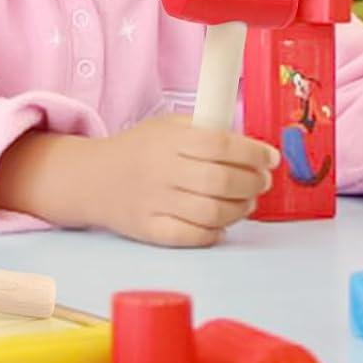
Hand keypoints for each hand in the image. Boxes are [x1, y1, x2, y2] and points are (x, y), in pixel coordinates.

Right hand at [0, 118, 279, 247]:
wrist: (92, 178)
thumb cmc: (138, 150)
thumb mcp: (165, 126)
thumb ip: (203, 130)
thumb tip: (249, 144)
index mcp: (168, 140)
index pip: (220, 144)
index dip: (253, 152)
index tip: (271, 158)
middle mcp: (162, 170)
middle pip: (222, 180)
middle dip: (253, 182)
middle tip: (262, 181)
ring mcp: (156, 203)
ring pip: (214, 212)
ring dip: (241, 209)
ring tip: (246, 202)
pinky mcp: (151, 231)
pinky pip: (195, 236)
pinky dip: (216, 231)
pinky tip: (220, 221)